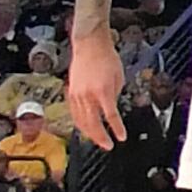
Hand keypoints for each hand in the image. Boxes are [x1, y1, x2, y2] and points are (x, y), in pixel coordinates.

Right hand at [65, 31, 125, 152]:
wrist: (89, 46)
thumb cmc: (107, 58)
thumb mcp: (119, 77)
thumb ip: (116, 95)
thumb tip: (112, 109)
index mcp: (102, 91)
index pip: (111, 116)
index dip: (117, 129)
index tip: (121, 137)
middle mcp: (88, 95)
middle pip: (93, 123)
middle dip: (101, 138)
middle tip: (108, 146)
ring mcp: (77, 95)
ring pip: (82, 121)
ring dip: (90, 134)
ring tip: (98, 141)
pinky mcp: (71, 94)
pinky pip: (75, 114)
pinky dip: (81, 124)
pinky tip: (86, 129)